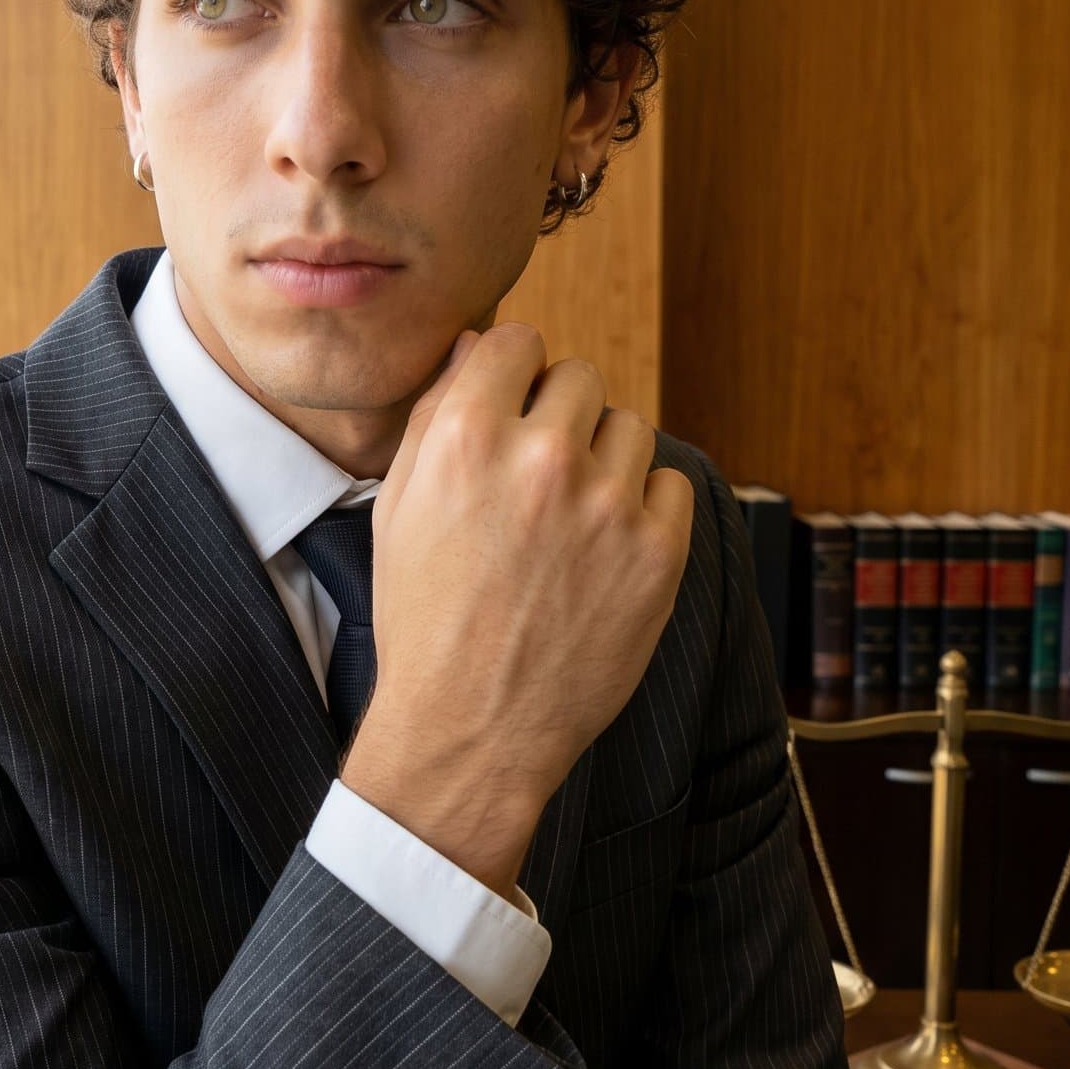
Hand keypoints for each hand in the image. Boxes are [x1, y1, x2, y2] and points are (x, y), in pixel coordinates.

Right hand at [344, 322, 694, 893]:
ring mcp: (606, 503)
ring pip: (629, 427)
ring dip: (606, 460)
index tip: (515, 406)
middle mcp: (541, 457)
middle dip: (561, 415)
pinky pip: (670, 486)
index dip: (514, 373)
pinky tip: (607, 550)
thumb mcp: (398, 507)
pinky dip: (645, 509)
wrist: (471, 728)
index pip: (517, 340)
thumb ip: (436, 415)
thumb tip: (476, 348)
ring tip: (574, 518)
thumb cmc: (424, 619)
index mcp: (465, 436)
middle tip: (541, 475)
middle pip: (580, 377)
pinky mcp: (658, 551)